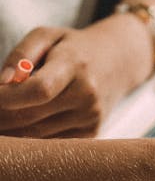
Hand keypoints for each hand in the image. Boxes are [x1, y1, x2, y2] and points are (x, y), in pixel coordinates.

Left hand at [0, 14, 151, 136]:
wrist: (117, 63)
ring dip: (11, 131)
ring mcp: (91, 118)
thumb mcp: (47, 36)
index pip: (40, 89)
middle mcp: (87, 96)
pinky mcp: (91, 133)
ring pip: (37, 135)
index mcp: (75, 66)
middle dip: (1, 117)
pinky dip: (30, 139)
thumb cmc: (73, 48)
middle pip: (33, 116)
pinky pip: (51, 143)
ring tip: (0, 120)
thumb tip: (2, 83)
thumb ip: (21, 54)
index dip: (8, 98)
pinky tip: (19, 127)